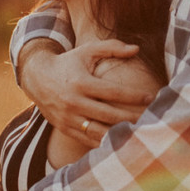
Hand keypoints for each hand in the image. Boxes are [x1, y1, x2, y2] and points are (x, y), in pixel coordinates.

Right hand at [21, 39, 156, 144]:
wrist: (37, 77)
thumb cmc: (69, 62)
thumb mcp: (87, 51)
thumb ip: (112, 47)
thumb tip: (136, 48)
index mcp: (81, 83)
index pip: (113, 92)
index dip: (134, 95)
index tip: (151, 97)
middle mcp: (74, 102)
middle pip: (109, 115)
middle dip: (132, 117)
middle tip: (152, 118)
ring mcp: (68, 118)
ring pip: (99, 132)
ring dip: (120, 134)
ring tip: (139, 133)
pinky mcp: (65, 129)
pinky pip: (88, 140)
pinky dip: (104, 143)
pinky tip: (121, 142)